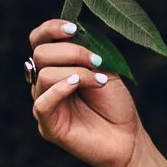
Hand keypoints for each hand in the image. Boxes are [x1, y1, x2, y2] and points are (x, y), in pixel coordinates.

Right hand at [27, 17, 144, 166]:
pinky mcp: (48, 126)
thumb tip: (72, 31)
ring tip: (98, 80)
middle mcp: (44, 83)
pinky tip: (76, 84)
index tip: (73, 28)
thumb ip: (85, 50)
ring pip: (44, 75)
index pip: (38, 40)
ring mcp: (44, 104)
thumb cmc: (115, 103)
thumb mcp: (103, 69)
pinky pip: (42, 103)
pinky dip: (59, 89)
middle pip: (40, 54)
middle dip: (71, 51)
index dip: (51, 29)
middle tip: (96, 60)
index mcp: (56, 66)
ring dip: (75, 72)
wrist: (128, 137)